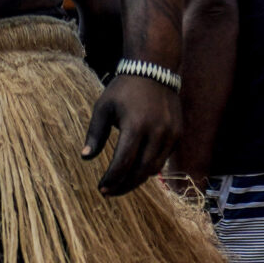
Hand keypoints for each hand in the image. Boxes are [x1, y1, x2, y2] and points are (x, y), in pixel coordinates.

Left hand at [82, 73, 178, 195]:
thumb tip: (85, 157)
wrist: (154, 70)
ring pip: (154, 168)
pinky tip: (134, 170)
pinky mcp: (177, 134)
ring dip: (136, 179)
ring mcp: (170, 134)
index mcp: (135, 125)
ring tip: (120, 183)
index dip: (112, 179)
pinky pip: (163, 159)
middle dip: (124, 185)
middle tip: (109, 192)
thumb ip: (95, 133)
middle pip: (140, 171)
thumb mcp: (104, 107)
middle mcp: (156, 132)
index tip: (101, 188)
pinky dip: (148, 167)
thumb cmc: (123, 89)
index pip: (123, 162)